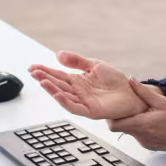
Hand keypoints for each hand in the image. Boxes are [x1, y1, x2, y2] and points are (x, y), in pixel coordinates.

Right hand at [29, 51, 146, 119]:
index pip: (57, 75)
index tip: (33, 67)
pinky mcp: (91, 110)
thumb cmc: (115, 82)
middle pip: (57, 85)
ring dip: (51, 90)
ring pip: (63, 96)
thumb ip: (77, 61)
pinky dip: (65, 101)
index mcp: (77, 80)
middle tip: (33, 72)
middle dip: (45, 78)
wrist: (132, 93)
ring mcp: (83, 101)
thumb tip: (58, 54)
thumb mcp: (95, 65)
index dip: (45, 71)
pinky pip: (75, 107)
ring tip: (41, 82)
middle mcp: (78, 91)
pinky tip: (57, 94)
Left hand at [107, 80, 165, 160]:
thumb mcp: (162, 102)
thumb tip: (131, 80)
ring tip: (142, 112)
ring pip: (130, 131)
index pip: (114, 125)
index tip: (112, 108)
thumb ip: (144, 92)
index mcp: (141, 125)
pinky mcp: (148, 146)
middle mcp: (140, 136)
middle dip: (121, 116)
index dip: (110, 117)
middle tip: (126, 106)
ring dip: (132, 121)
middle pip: (121, 127)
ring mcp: (143, 142)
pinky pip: (138, 135)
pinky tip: (151, 121)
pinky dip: (140, 128)